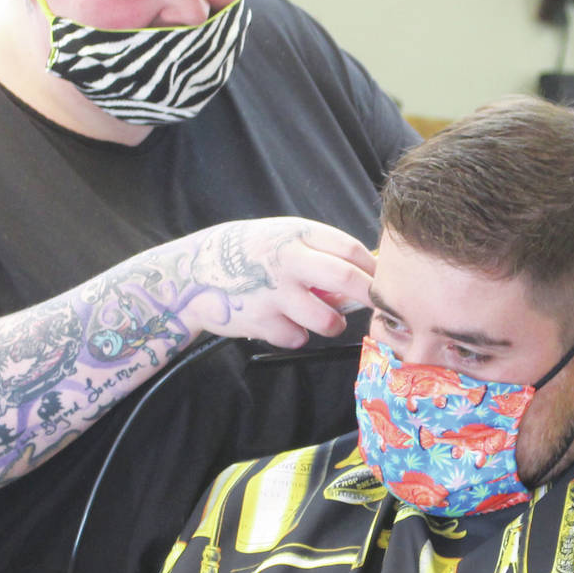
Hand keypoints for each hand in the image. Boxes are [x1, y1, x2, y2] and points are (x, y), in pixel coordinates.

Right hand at [180, 217, 376, 348]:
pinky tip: (281, 323)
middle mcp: (286, 261)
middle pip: (347, 280)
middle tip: (379, 306)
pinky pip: (297, 338)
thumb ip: (317, 252)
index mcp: (296, 234)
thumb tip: (364, 274)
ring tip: (325, 319)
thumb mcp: (280, 237)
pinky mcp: (260, 322)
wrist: (192, 273)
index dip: (372, 267)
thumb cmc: (249, 254)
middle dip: (371, 297)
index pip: (350, 248)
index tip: (381, 279)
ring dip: (332, 324)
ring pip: (327, 320)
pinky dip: (295, 336)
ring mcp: (273, 293)